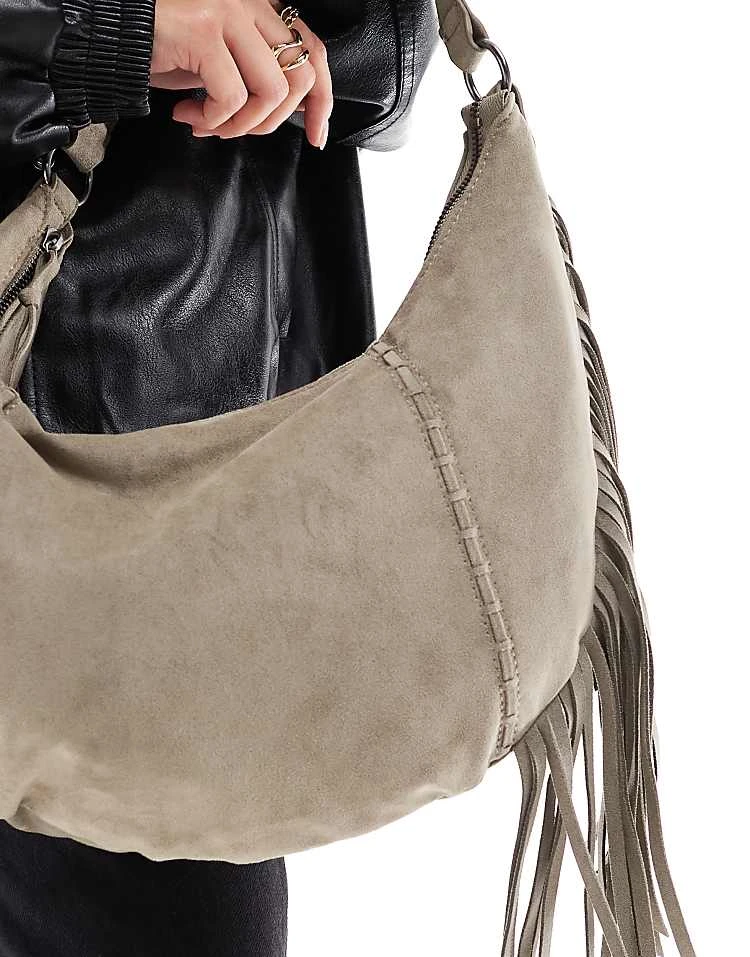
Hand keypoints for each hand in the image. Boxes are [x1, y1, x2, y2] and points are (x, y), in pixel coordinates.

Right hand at [149, 0, 331, 147]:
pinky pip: (231, 98)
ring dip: (239, 125)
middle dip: (271, 123)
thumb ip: (258, 76)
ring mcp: (229, 13)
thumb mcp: (224, 64)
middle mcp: (252, 5)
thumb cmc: (166, 50)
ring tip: (207, 125)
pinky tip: (187, 114)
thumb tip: (295, 111)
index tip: (315, 135)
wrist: (116, 35)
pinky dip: (212, 120)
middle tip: (234, 131)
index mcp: (262, 12)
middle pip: (299, 79)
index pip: (314, 52)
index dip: (322, 101)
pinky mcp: (204, 32)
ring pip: (270, 92)